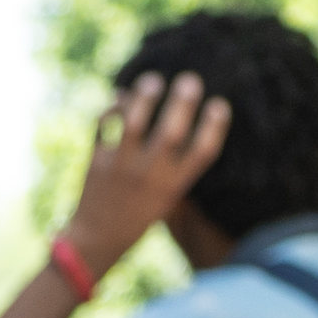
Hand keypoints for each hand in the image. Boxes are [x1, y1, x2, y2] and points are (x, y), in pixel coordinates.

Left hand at [62, 71, 230, 276]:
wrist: (98, 237)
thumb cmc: (139, 212)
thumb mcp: (167, 195)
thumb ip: (176, 164)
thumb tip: (182, 116)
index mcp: (173, 186)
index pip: (202, 153)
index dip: (215, 127)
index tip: (219, 104)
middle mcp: (150, 176)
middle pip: (171, 134)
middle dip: (182, 103)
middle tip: (190, 79)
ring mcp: (122, 168)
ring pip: (133, 124)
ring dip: (144, 98)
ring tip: (152, 80)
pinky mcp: (98, 162)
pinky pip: (104, 126)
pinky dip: (113, 108)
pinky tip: (120, 96)